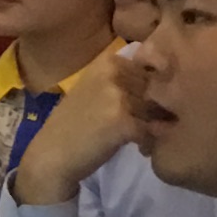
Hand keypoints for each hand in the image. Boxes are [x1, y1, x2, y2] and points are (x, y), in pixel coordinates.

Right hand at [10, 46, 147, 202]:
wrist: (51, 155)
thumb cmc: (74, 123)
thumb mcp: (94, 89)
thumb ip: (124, 80)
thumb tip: (165, 83)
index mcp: (107, 61)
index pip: (149, 69)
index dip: (152, 89)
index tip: (142, 106)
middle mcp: (114, 73)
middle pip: (157, 89)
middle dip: (155, 108)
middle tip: (144, 125)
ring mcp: (119, 96)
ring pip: (157, 110)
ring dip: (154, 126)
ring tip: (140, 138)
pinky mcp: (124, 122)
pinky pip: (153, 131)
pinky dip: (148, 142)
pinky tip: (138, 148)